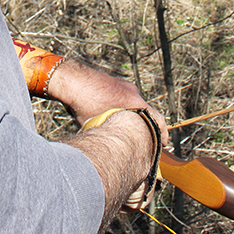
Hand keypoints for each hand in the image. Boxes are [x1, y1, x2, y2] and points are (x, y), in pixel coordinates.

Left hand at [47, 59, 168, 144]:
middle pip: (145, 112)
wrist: (71, 80)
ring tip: (122, 126)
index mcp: (136, 104)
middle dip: (144, 125)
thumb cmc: (85, 106)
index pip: (158, 120)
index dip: (162, 134)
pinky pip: (120, 96)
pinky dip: (119, 105)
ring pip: (132, 104)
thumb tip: (120, 154)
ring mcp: (122, 85)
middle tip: (142, 137)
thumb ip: (116, 137)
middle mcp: (133, 93)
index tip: (163, 143)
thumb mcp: (103, 127)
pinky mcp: (112, 81)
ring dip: (130, 114)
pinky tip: (107, 113)